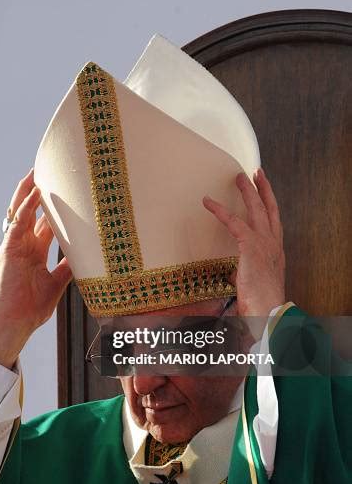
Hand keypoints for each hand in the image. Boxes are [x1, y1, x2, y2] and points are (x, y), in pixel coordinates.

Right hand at [0, 169, 72, 367]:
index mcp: (35, 252)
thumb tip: (86, 257)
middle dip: (38, 193)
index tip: (66, 194)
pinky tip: (36, 193)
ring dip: (28, 191)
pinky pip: (17, 222)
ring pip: (21, 211)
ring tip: (36, 172)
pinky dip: (26, 207)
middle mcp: (25, 245)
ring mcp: (16, 245)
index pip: (45, 224)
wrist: (17, 320)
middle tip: (49, 174)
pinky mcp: (9, 247)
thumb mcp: (57, 282)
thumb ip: (68, 268)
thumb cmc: (32, 306)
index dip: (53, 209)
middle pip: (32, 212)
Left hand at [203, 168, 284, 319]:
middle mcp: (273, 244)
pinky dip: (220, 210)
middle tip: (255, 173)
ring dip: (247, 191)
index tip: (265, 190)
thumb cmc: (261, 302)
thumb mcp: (253, 282)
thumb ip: (244, 271)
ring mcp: (264, 243)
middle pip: (269, 208)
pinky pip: (234, 222)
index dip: (270, 203)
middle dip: (262, 188)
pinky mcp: (251, 246)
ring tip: (239, 177)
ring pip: (256, 209)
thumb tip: (234, 270)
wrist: (268, 311)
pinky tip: (209, 202)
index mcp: (275, 251)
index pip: (274, 220)